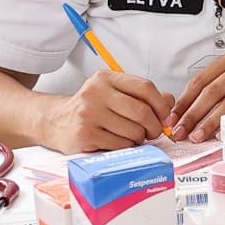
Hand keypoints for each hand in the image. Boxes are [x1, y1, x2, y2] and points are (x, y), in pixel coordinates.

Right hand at [47, 70, 173, 152]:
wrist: (55, 121)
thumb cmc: (90, 109)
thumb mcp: (112, 94)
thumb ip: (141, 95)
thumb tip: (169, 102)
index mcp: (106, 78)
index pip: (145, 87)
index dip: (161, 104)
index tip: (165, 116)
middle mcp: (96, 92)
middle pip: (142, 111)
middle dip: (154, 126)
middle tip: (153, 132)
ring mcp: (89, 114)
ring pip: (133, 131)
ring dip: (139, 138)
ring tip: (132, 137)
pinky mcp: (85, 134)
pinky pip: (120, 144)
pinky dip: (126, 146)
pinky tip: (118, 142)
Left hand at [169, 54, 224, 142]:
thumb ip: (213, 89)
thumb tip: (184, 115)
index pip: (199, 81)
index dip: (184, 101)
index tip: (172, 118)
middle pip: (210, 92)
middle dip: (192, 115)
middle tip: (180, 131)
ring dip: (209, 123)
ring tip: (197, 136)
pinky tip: (220, 134)